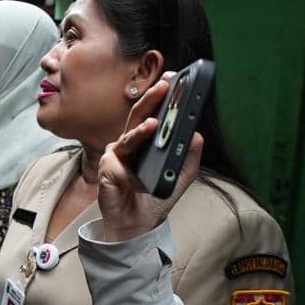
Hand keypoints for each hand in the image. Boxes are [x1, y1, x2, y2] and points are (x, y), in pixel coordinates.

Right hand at [97, 75, 202, 242]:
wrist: (138, 225)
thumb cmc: (155, 198)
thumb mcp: (180, 174)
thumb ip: (189, 154)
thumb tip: (196, 132)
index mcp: (145, 141)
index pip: (154, 112)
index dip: (162, 96)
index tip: (176, 79)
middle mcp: (130, 143)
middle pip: (140, 113)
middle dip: (153, 97)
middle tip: (167, 83)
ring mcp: (117, 153)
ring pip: (131, 130)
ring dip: (144, 119)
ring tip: (157, 116)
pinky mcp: (108, 166)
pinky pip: (122, 151)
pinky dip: (136, 142)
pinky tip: (146, 136)